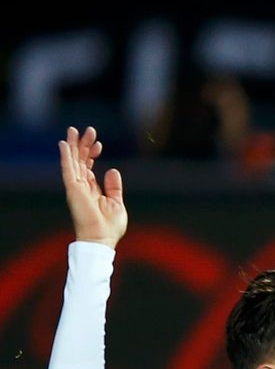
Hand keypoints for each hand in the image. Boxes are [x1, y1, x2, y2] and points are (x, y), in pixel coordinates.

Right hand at [57, 126, 126, 248]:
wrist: (102, 238)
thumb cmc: (110, 226)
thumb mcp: (116, 202)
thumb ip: (113, 186)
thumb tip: (112, 170)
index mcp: (91, 189)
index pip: (89, 167)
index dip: (92, 154)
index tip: (99, 144)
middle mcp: (81, 186)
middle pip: (80, 161)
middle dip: (84, 145)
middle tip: (89, 130)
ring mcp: (76, 187)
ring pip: (73, 161)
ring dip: (74, 145)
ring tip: (74, 130)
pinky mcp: (73, 189)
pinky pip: (67, 169)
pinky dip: (65, 156)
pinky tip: (64, 144)